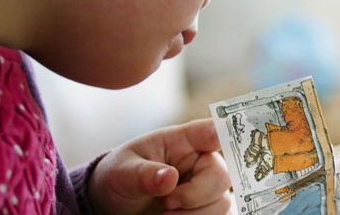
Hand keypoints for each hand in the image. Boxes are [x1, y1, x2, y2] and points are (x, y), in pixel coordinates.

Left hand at [87, 119, 231, 214]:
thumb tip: (169, 177)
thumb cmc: (121, 176)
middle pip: (222, 176)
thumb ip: (144, 173)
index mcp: (183, 142)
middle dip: (195, 195)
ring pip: (224, 203)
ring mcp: (208, 188)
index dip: (222, 132)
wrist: (115, 203)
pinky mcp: (208, 209)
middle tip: (167, 202)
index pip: (210, 131)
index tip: (218, 140)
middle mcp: (202, 163)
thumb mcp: (123, 171)